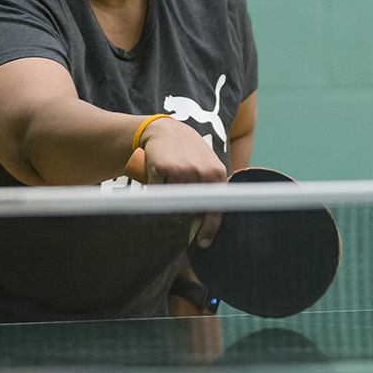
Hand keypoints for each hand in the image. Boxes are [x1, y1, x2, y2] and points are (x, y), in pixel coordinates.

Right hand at [125, 119, 225, 246]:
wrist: (166, 130)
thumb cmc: (188, 151)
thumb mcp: (207, 164)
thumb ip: (211, 188)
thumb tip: (208, 219)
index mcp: (216, 173)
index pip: (216, 207)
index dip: (210, 228)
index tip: (203, 242)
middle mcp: (200, 172)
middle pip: (192, 209)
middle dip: (185, 218)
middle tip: (179, 218)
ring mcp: (181, 170)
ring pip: (173, 202)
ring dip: (169, 203)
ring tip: (168, 188)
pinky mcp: (161, 168)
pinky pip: (157, 193)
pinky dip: (156, 192)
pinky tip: (157, 182)